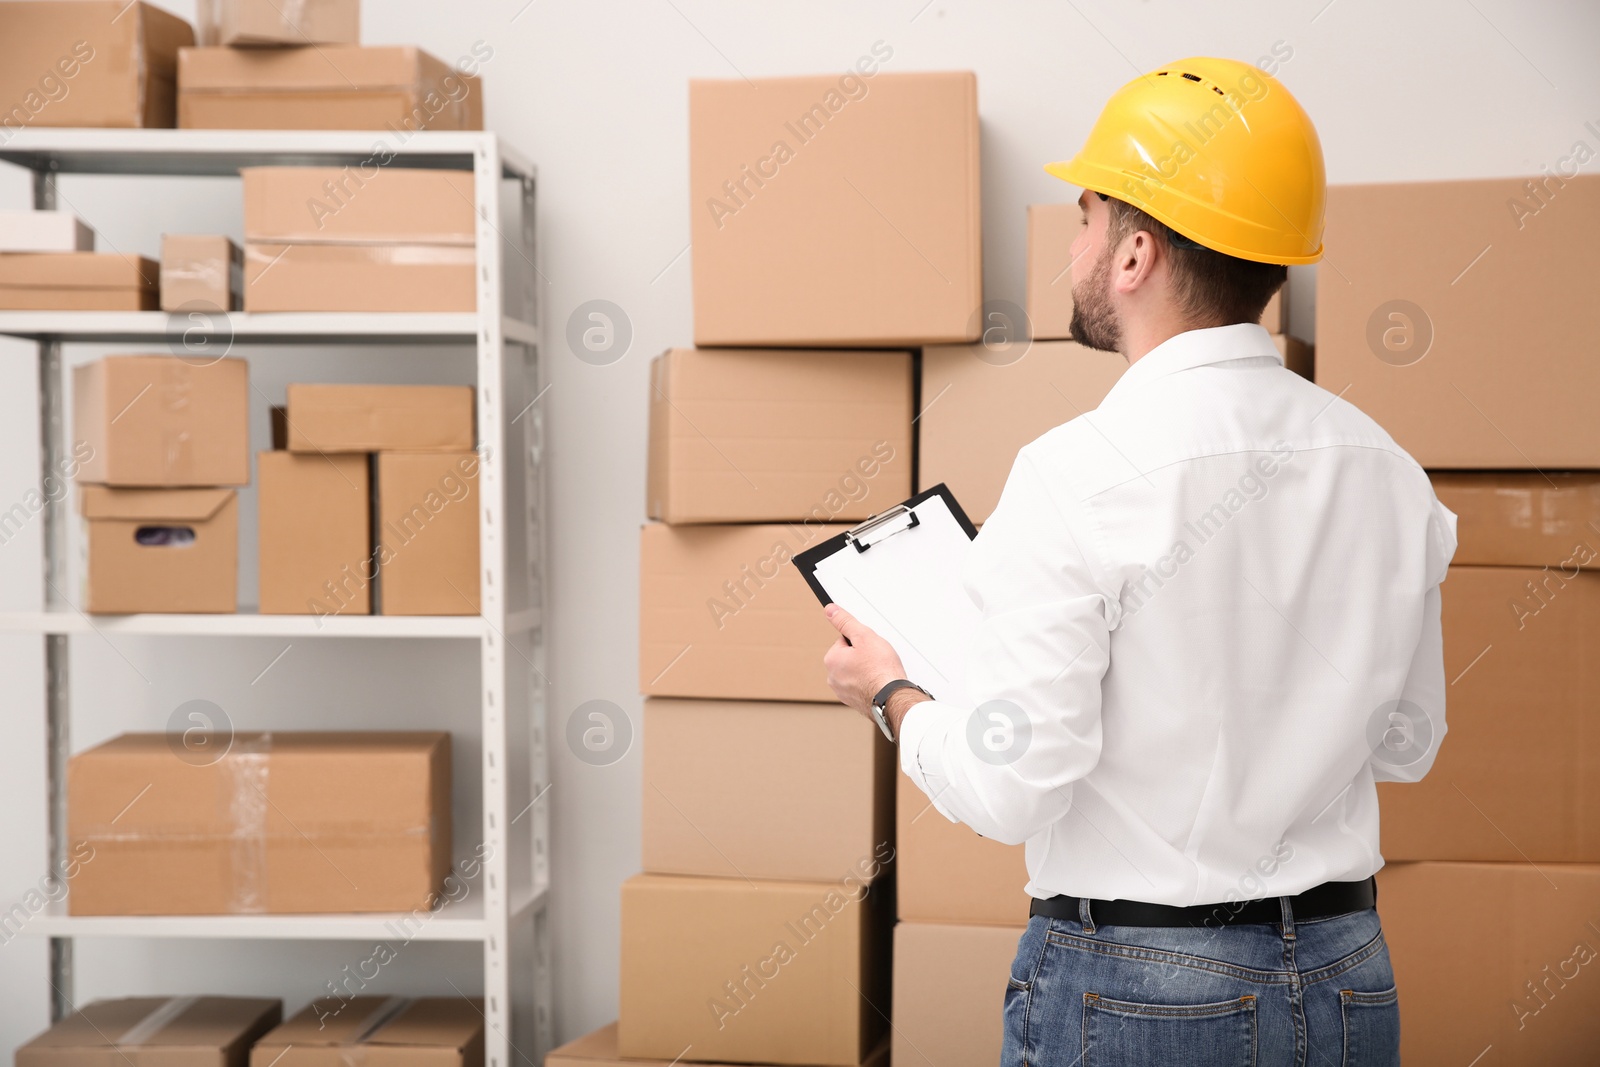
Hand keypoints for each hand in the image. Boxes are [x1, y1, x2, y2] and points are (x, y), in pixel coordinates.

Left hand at [823, 604, 921, 728]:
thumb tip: (830, 610)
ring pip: (855, 671)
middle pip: (849, 657)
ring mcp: (842, 691)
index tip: (870, 648)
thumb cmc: (880, 669)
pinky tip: (878, 683)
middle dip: (862, 656)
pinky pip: (860, 685)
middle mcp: (832, 677)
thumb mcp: (864, 636)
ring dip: (865, 670)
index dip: (861, 641)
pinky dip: (868, 683)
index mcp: (831, 660)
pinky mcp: (853, 701)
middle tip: (876, 660)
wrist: (892, 697)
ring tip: (878, 672)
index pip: (845, 640)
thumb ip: (845, 621)